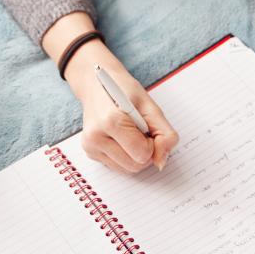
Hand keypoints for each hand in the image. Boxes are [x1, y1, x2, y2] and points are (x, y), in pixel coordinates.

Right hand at [71, 56, 178, 173]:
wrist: (96, 84)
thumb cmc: (124, 90)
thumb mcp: (150, 106)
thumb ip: (164, 134)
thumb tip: (161, 162)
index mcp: (111, 121)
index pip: (143, 153)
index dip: (152, 143)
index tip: (147, 127)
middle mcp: (96, 137)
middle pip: (135, 166)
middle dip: (145, 151)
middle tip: (140, 129)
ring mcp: (90, 147)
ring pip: (127, 170)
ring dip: (135, 155)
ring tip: (130, 132)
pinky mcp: (90, 152)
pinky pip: (118, 167)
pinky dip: (125, 155)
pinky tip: (121, 137)